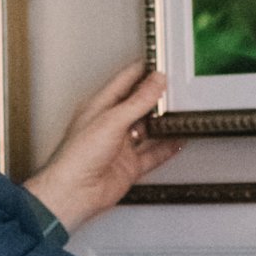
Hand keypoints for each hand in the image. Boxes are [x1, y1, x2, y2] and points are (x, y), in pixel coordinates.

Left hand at [26, 61, 186, 233]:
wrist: (74, 193)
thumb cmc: (77, 158)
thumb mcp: (111, 121)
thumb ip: (137, 101)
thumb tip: (155, 82)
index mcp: (98, 108)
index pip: (124, 82)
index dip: (142, 71)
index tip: (160, 63)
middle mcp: (109, 126)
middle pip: (138, 105)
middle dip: (156, 97)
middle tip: (176, 88)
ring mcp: (120, 147)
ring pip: (147, 130)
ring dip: (163, 123)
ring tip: (181, 112)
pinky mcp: (128, 166)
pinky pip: (152, 155)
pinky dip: (166, 148)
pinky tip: (177, 140)